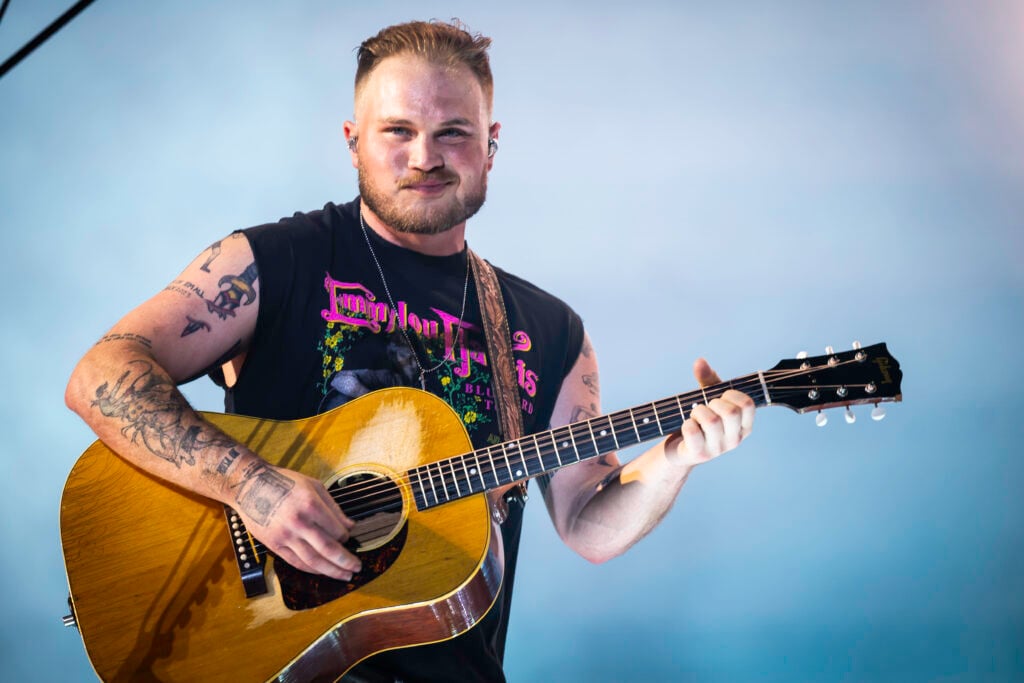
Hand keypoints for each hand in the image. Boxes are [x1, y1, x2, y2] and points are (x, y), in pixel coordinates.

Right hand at [231, 461, 360, 580]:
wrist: (249, 486)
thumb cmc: (283, 482)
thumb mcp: (313, 486)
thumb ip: (333, 507)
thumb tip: (350, 526)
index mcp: (311, 505)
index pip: (337, 530)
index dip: (347, 537)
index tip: (348, 538)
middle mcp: (299, 523)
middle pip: (328, 549)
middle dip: (346, 561)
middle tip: (357, 568)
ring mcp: (285, 536)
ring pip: (313, 561)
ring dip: (331, 571)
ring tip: (344, 575)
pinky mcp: (274, 545)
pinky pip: (296, 562)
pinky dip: (311, 570)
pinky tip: (322, 572)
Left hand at [670, 358, 754, 465]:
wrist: (679, 449)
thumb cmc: (699, 420)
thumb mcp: (707, 398)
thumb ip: (707, 379)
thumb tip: (700, 361)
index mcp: (743, 425)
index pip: (748, 404)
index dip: (732, 394)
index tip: (721, 396)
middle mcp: (735, 439)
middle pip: (731, 412)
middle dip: (714, 402)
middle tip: (706, 406)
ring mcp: (718, 449)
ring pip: (712, 421)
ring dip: (698, 411)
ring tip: (694, 415)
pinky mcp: (699, 455)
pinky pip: (693, 432)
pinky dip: (687, 424)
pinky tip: (687, 426)